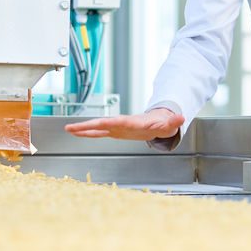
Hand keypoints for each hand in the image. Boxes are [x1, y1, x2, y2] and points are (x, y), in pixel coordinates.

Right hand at [64, 107, 184, 140]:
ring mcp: (117, 127)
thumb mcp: (169, 124)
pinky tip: (77, 133)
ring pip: (97, 128)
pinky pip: (99, 132)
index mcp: (132, 122)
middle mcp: (121, 123)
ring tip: (68, 129)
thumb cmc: (163, 123)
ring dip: (83, 129)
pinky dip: (88, 133)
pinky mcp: (115, 132)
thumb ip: (174, 121)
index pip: (117, 122)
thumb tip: (181, 117)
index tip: (96, 123)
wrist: (159, 121)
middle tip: (72, 127)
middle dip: (87, 125)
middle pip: (102, 123)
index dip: (107, 123)